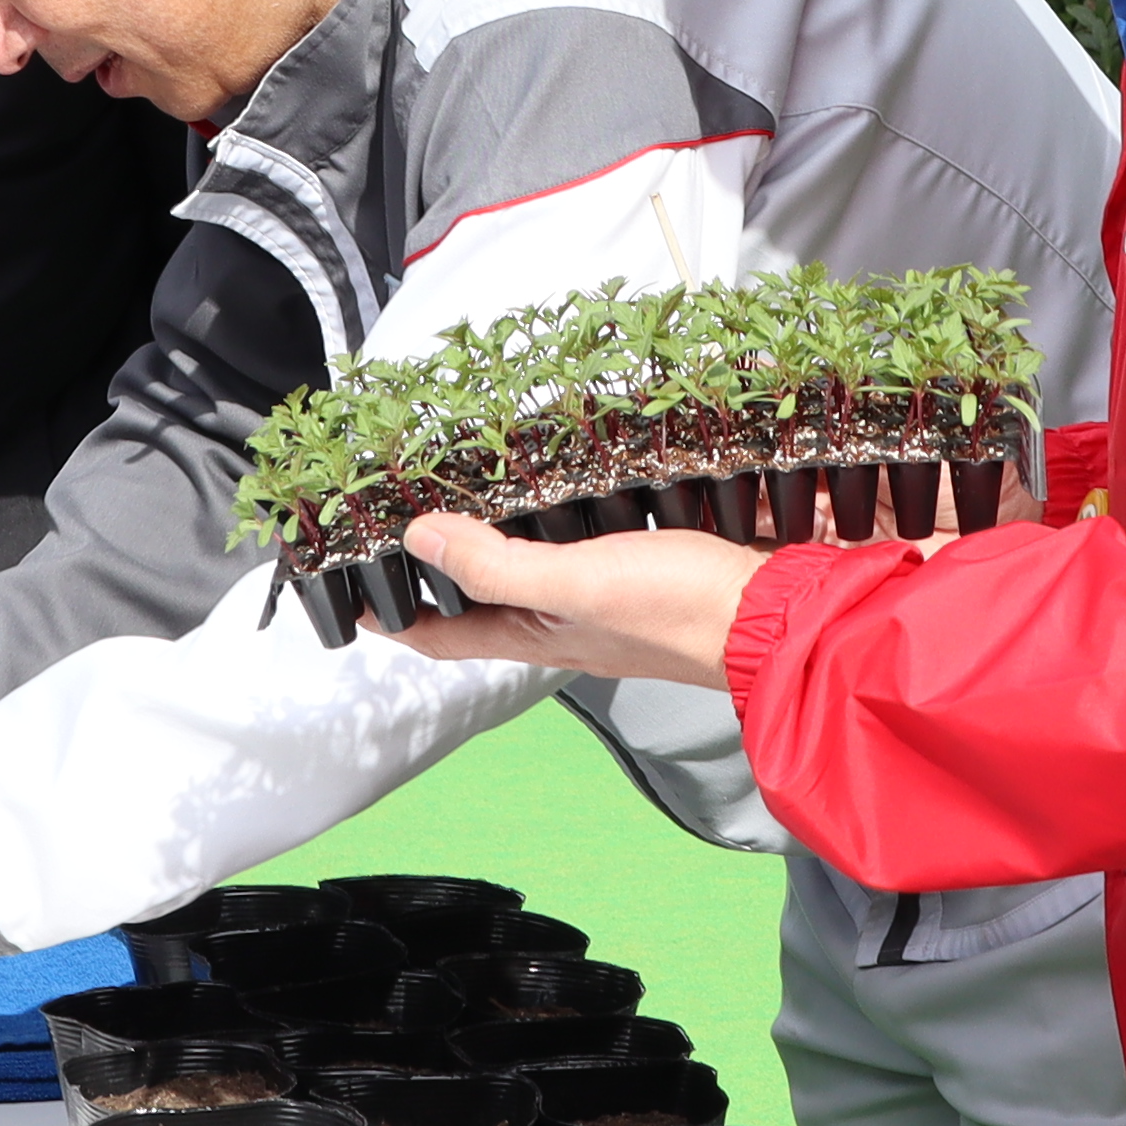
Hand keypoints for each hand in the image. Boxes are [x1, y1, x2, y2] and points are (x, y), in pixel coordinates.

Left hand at [391, 516, 766, 691]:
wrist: (777, 612)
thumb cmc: (681, 611)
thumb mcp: (577, 584)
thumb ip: (499, 564)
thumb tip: (419, 538)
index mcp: (537, 635)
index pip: (443, 637)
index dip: (392, 620)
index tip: (348, 597)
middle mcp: (563, 621)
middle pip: (481, 605)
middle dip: (438, 576)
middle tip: (400, 531)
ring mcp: (604, 596)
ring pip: (530, 572)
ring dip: (494, 541)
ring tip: (464, 498)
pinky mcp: (643, 565)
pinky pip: (582, 544)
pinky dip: (556, 520)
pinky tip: (560, 488)